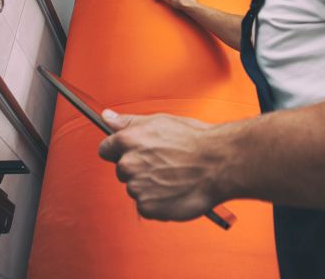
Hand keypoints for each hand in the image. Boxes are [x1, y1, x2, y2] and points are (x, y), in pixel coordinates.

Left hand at [97, 109, 223, 220]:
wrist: (219, 164)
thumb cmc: (195, 141)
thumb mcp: (159, 122)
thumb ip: (128, 122)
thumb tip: (106, 116)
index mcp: (128, 140)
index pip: (105, 149)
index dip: (120, 150)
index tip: (134, 153)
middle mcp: (129, 164)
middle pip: (122, 170)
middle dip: (138, 168)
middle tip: (164, 164)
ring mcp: (137, 187)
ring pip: (135, 188)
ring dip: (149, 186)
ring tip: (173, 177)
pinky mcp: (148, 207)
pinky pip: (145, 206)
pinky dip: (158, 202)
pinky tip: (174, 191)